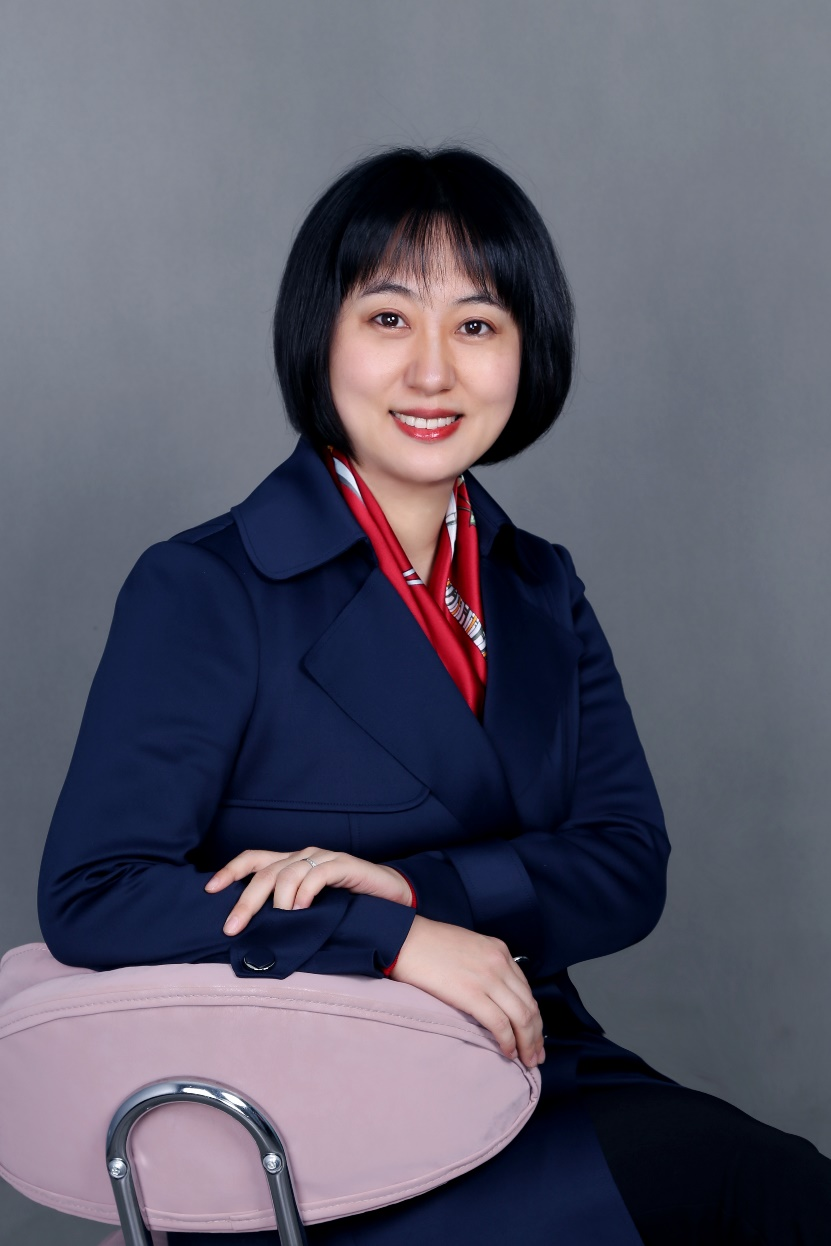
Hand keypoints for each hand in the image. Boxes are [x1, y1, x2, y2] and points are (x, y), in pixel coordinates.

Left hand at [205, 848, 412, 935]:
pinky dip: (306, 890)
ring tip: (278, 922)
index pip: (253, 859)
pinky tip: (302, 908)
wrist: (391, 897)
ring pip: (288, 873)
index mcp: (290, 863)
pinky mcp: (345, 865)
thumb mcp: (310, 910)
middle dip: (245, 901)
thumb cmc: (348, 905)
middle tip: (232, 927)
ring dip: (278, 901)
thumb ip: (286, 914)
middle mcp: (304, 856)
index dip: (230, 871)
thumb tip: (252, 937)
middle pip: (265, 872)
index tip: (209, 890)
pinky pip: (318, 873)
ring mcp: (324, 859)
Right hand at [387, 915, 545, 1070]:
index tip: (535, 1036)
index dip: (534, 1017)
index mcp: (500, 951)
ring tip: (527, 1061)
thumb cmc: (429, 945)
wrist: (405, 939)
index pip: (526, 991)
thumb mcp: (469, 947)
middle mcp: (500, 963)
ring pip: (521, 1017)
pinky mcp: (471, 993)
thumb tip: (492, 994)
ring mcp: (487, 978)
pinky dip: (508, 1041)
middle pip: (530, 1006)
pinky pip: (500, 1023)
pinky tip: (508, 1052)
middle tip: (537, 1056)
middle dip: (536, 1035)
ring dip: (528, 1043)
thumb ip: (485, 965)